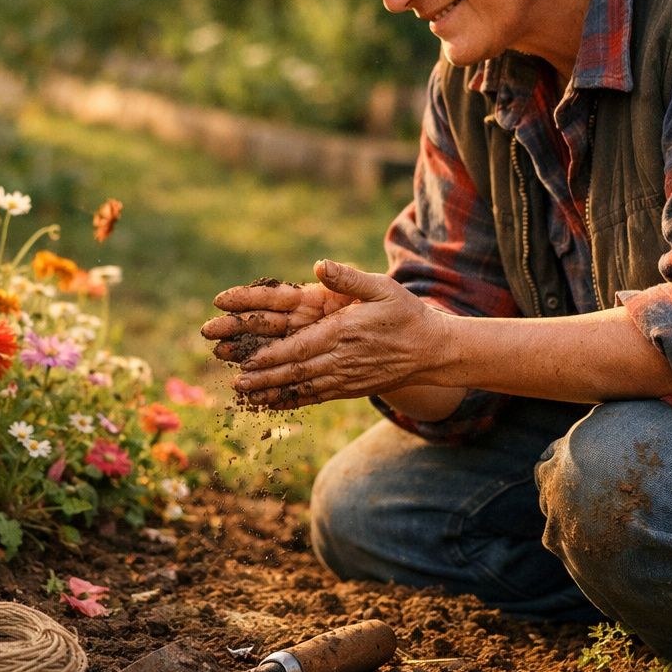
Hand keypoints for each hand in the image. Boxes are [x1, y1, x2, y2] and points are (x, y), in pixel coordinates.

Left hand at [217, 259, 445, 409]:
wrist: (432, 351)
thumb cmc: (406, 314)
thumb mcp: (383, 288)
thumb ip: (350, 279)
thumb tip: (321, 266)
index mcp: (344, 333)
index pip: (302, 347)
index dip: (274, 356)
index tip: (250, 361)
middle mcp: (342, 359)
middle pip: (297, 372)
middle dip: (266, 378)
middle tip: (239, 384)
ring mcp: (346, 378)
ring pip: (304, 388)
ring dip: (275, 393)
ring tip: (248, 398)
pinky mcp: (350, 389)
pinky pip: (317, 397)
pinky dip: (294, 402)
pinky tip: (273, 405)